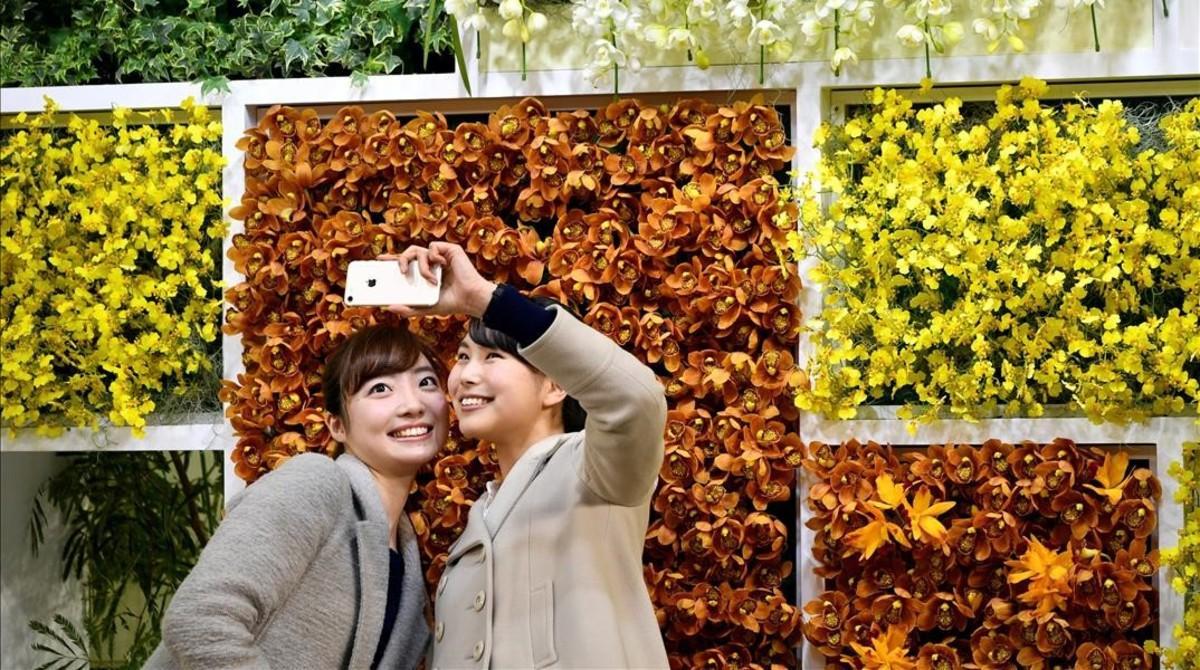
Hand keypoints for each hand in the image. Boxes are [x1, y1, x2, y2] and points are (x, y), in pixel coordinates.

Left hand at [380, 242, 495, 317]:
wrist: (470, 299)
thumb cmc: (452, 303)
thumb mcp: (425, 308)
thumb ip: (407, 309)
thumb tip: (388, 308)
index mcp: (425, 273)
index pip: (405, 263)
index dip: (392, 260)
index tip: (379, 260)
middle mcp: (431, 263)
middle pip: (408, 253)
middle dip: (400, 259)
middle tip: (400, 271)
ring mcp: (440, 256)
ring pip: (418, 250)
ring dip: (421, 266)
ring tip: (430, 278)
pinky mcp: (449, 251)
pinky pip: (433, 247)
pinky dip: (434, 257)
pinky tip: (442, 267)